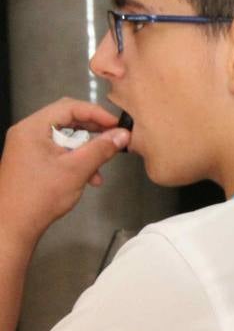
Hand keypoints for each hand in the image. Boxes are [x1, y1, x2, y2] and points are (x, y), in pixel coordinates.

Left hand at [0, 99, 128, 250]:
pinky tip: (89, 177)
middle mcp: (28, 132)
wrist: (14, 223)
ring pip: (64, 138)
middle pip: (66, 121)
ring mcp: (28, 146)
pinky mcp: (31, 160)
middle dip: (93, 132)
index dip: (96, 113)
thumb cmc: (42, 194)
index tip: (118, 126)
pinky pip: (58, 152)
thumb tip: (123, 134)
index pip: (68, 107)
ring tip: (101, 168)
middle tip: (115, 141)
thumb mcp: (77, 170)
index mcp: (33, 127)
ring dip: (86, 150)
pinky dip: (75, 160)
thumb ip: (101, 149)